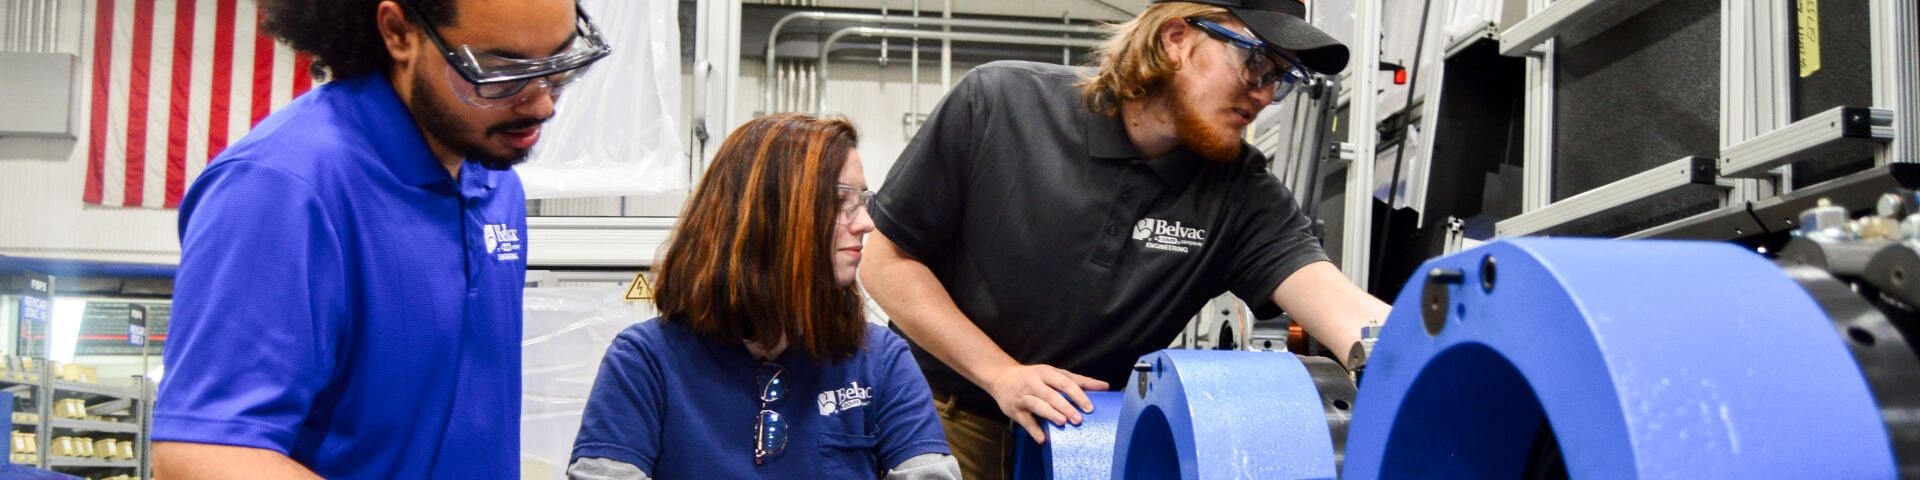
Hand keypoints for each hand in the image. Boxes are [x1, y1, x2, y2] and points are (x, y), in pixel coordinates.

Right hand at [984, 364, 1109, 443]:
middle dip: (1065, 407)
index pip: (1064, 382)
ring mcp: (1023, 397)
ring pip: (1037, 405)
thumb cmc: (1034, 376)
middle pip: (1051, 395)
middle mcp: (1033, 383)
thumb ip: (1079, 381)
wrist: (1001, 377)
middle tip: (1079, 419)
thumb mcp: (1054, 373)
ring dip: (1050, 414)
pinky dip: (1034, 430)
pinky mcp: (1014, 410)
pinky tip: (1043, 439)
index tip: (1089, 407)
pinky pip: (1025, 421)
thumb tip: (1105, 387)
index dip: (1077, 394)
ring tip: (1062, 422)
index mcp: (1045, 373)